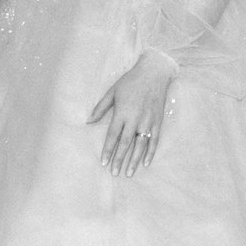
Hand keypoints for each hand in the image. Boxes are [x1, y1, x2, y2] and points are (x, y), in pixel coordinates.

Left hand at [87, 50, 174, 176]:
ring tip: (128, 173)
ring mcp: (148, 121)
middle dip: (119, 159)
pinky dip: (150, 153)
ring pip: (140, 146)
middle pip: (126, 144)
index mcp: (122, 113)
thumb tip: (88, 121)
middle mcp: (135, 119)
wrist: (154, 72)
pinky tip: (146, 163)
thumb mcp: (112, 92)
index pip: (113, 136)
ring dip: (134, 161)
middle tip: (114, 173)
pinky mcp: (157, 121)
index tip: (103, 163)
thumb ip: (100, 108)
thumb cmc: (131, 81)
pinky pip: (154, 141)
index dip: (108, 150)